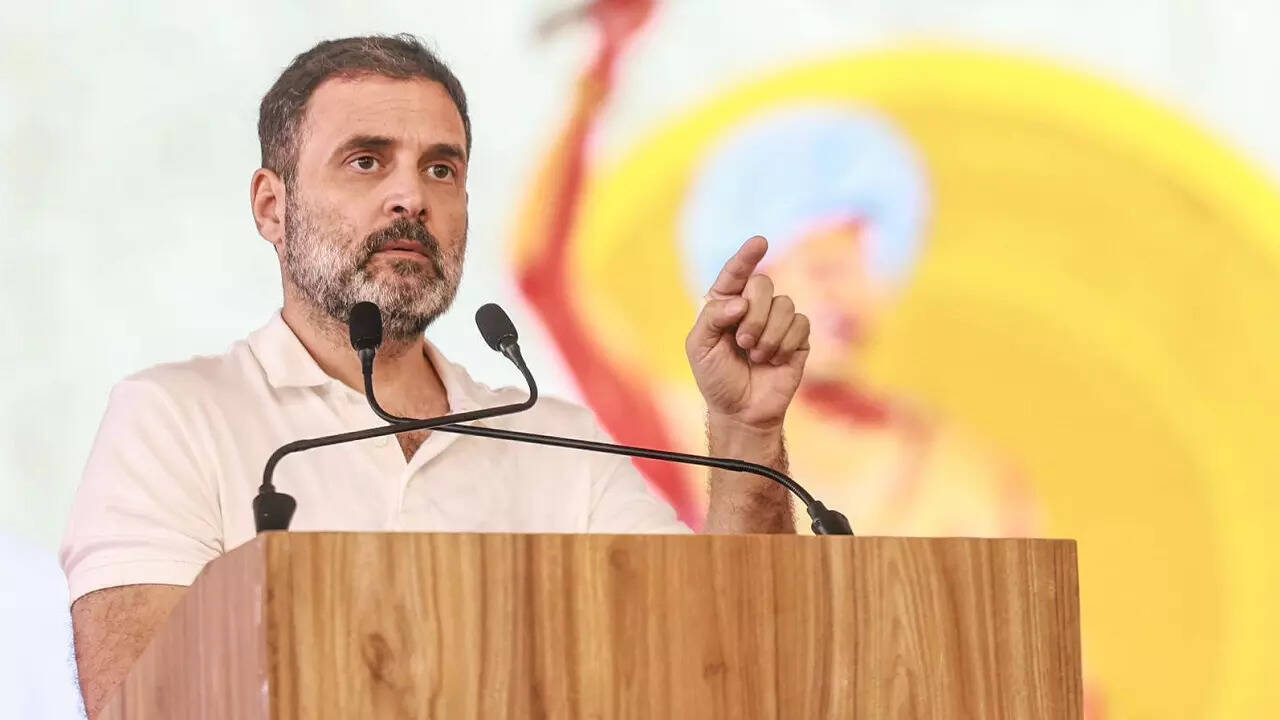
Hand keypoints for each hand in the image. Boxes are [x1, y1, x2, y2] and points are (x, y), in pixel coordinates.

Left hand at [685, 236, 809, 431]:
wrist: (742, 411)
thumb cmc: (716, 378)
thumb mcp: (700, 347)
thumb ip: (712, 317)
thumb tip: (741, 300)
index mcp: (725, 303)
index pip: (735, 273)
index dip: (746, 256)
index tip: (760, 242)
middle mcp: (752, 306)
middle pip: (763, 284)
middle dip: (754, 315)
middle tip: (743, 342)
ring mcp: (777, 320)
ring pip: (784, 304)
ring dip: (768, 335)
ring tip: (757, 356)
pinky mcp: (798, 337)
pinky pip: (800, 324)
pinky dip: (785, 344)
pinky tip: (775, 360)